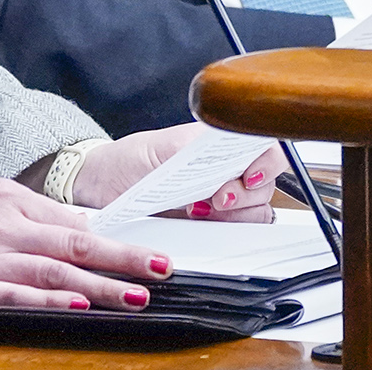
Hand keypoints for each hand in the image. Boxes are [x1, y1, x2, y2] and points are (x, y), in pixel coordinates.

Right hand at [0, 179, 171, 309]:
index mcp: (8, 196)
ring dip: (102, 283)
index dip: (115, 234)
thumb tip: (73, 234)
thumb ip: (22, 218)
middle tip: (163, 267)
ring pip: (56, 268)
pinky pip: (15, 294)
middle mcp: (2, 220)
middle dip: (124, 256)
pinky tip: (77, 304)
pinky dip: (49, 299)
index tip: (149, 246)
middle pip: (76, 239)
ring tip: (137, 295)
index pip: (73, 217)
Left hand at [73, 124, 281, 222]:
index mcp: (220, 141)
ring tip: (200, 209)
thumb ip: (195, 148)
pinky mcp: (211, 222)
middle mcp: (227, 167)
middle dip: (246, 195)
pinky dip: (226, 230)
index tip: (248, 177)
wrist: (103, 186)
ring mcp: (221, 195)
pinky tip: (200, 220)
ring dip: (235, 214)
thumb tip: (220, 149)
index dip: (268, 163)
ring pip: (256, 208)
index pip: (265, 146)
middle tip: (217, 198)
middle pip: (266, 183)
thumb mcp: (162, 148)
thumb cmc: (130, 159)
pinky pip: (237, 229)